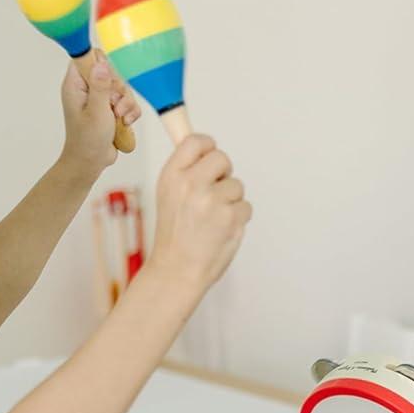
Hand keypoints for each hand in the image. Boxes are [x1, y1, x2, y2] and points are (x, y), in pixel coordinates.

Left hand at [58, 51, 140, 175]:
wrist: (90, 163)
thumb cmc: (87, 140)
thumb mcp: (96, 111)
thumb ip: (100, 87)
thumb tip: (101, 64)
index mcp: (76, 83)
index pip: (88, 57)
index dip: (102, 64)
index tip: (109, 79)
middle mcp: (87, 87)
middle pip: (111, 71)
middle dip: (119, 89)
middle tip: (114, 106)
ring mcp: (100, 98)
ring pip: (122, 87)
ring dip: (126, 103)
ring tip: (120, 118)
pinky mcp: (111, 108)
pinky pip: (128, 102)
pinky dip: (130, 112)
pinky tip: (125, 123)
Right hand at [148, 134, 251, 292]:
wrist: (177, 270)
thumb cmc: (175, 235)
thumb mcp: (168, 195)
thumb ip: (186, 171)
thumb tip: (206, 148)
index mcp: (172, 175)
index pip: (196, 141)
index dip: (208, 148)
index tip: (209, 160)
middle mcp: (191, 183)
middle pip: (222, 158)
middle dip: (223, 175)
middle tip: (213, 195)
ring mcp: (212, 200)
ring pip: (237, 185)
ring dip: (231, 201)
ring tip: (213, 220)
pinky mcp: (231, 217)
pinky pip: (246, 206)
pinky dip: (238, 219)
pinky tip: (221, 231)